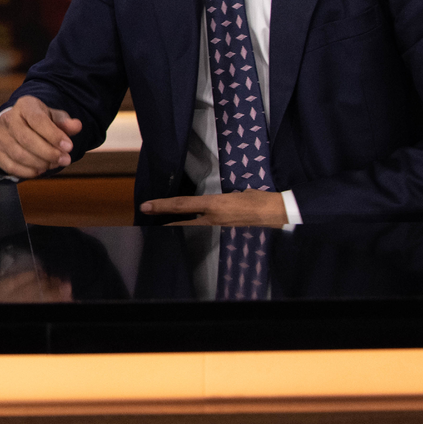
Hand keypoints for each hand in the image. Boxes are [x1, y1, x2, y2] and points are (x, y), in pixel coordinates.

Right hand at [0, 96, 83, 178]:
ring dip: (39, 163)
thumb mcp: (55, 118)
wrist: (19, 125)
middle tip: (65, 160)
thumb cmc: (40, 122)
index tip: (69, 147)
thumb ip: (65, 123)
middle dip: (48, 153)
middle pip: (26, 139)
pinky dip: (27, 172)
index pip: (37, 120)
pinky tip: (40, 170)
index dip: (54, 135)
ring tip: (53, 164)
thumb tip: (76, 126)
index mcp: (25, 105)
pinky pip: (9, 166)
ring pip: (18, 154)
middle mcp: (8, 118)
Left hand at [140, 189, 287, 225]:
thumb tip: (211, 203)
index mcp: (215, 204)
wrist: (277, 213)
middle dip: (163, 218)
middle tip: (146, 215)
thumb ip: (220, 199)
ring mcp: (218, 225)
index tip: (145, 206)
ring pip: (190, 226)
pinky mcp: (225, 230)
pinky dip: (191, 227)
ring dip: (176, 224)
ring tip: (161, 222)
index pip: (182, 205)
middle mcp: (213, 216)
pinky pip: (203, 228)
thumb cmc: (259, 199)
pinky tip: (185, 226)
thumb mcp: (236, 193)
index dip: (162, 206)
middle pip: (181, 219)